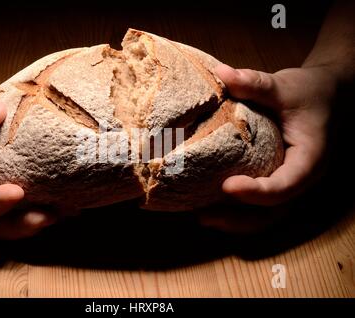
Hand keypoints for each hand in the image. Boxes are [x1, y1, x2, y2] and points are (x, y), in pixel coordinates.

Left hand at [215, 64, 334, 205]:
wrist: (329, 96)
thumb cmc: (310, 92)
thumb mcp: (286, 86)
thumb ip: (256, 83)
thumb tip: (222, 73)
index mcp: (310, 158)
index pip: (286, 184)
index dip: (257, 191)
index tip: (226, 187)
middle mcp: (302, 177)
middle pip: (274, 211)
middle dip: (239, 218)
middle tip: (204, 216)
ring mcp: (292, 183)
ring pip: (268, 216)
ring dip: (236, 221)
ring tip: (202, 217)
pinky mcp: (280, 180)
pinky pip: (263, 207)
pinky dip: (239, 212)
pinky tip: (211, 206)